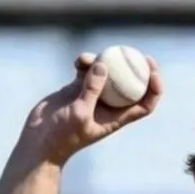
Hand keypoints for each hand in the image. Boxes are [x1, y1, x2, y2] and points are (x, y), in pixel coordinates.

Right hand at [19, 52, 164, 166]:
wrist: (40, 141)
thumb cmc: (63, 136)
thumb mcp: (79, 113)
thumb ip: (92, 90)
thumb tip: (103, 64)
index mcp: (118, 117)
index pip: (145, 104)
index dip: (154, 89)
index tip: (152, 73)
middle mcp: (109, 106)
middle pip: (130, 85)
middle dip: (135, 67)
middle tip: (133, 52)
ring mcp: (93, 96)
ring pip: (106, 74)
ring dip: (102, 62)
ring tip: (87, 58)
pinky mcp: (76, 89)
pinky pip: (86, 71)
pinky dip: (85, 63)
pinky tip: (78, 60)